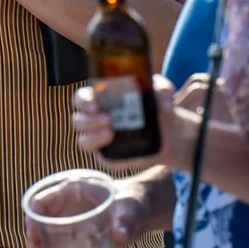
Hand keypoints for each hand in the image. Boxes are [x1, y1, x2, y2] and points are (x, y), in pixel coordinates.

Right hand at [24, 170, 172, 247]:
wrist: (140, 211)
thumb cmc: (134, 201)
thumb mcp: (131, 206)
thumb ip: (127, 217)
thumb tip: (121, 236)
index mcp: (69, 191)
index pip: (40, 203)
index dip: (31, 220)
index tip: (34, 238)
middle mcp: (62, 208)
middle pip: (38, 227)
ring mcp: (65, 224)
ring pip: (44, 242)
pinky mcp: (72, 238)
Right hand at [73, 72, 193, 173]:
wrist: (170, 133)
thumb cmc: (157, 106)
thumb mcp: (161, 92)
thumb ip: (162, 90)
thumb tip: (164, 104)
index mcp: (100, 100)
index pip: (81, 98)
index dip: (83, 101)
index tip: (95, 104)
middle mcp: (95, 119)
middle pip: (78, 120)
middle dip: (89, 121)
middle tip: (108, 119)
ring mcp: (100, 139)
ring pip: (83, 141)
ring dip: (93, 137)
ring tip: (111, 133)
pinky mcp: (109, 156)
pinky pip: (100, 157)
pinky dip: (104, 153)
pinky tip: (114, 145)